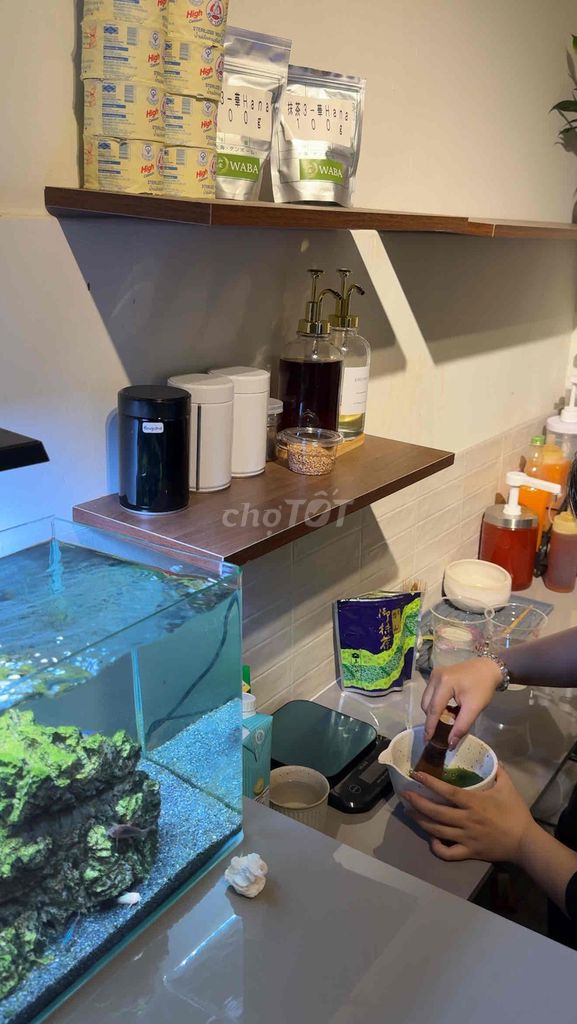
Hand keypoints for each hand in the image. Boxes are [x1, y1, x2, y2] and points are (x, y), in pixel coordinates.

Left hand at [402, 767, 534, 862]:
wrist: (525, 842)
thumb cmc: (515, 813)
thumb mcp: (508, 786)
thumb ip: (498, 771)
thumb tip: (490, 758)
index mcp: (473, 802)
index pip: (447, 791)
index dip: (430, 783)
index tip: (416, 775)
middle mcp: (465, 819)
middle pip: (435, 812)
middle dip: (416, 803)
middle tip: (404, 795)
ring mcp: (465, 837)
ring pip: (437, 830)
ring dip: (420, 821)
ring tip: (410, 812)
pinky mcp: (468, 851)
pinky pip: (448, 852)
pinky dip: (436, 847)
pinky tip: (431, 839)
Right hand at [421, 657, 501, 745]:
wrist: (487, 668)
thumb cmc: (482, 687)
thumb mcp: (474, 708)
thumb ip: (461, 726)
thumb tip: (450, 744)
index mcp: (444, 683)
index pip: (434, 710)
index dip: (430, 727)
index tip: (427, 741)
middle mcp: (435, 677)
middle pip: (427, 705)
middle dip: (433, 719)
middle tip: (443, 729)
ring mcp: (434, 675)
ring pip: (426, 700)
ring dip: (434, 712)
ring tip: (449, 717)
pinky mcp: (436, 675)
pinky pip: (430, 694)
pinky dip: (436, 704)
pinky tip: (448, 708)